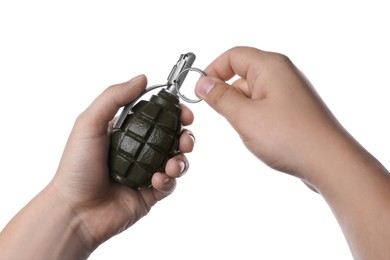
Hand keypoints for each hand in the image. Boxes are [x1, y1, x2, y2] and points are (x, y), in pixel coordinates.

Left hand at [52, 74, 194, 248]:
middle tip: (186, 139)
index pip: (157, 116)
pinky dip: (169, 180)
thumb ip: (114, 97)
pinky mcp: (151, 193)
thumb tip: (142, 77)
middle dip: (186, 136)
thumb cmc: (77, 167)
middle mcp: (139, 150)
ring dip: (181, 159)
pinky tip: (157, 180)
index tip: (183, 112)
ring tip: (173, 164)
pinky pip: (170, 183)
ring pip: (177, 160)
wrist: (75, 211)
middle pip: (173, 138)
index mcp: (127, 132)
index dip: (174, 112)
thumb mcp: (89, 123)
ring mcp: (146, 172)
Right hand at [195, 46, 389, 258]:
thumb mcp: (245, 116)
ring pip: (252, 92)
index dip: (213, 70)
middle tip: (224, 115)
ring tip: (249, 130)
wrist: (329, 162)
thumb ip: (220, 97)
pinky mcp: (292, 108)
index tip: (200, 90)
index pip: (233, 56)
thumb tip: (204, 83)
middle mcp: (281, 73)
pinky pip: (263, 104)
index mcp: (270, 66)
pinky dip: (254, 116)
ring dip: (241, 109)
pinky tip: (260, 134)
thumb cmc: (291, 137)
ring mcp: (288, 91)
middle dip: (227, 93)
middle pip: (242, 73)